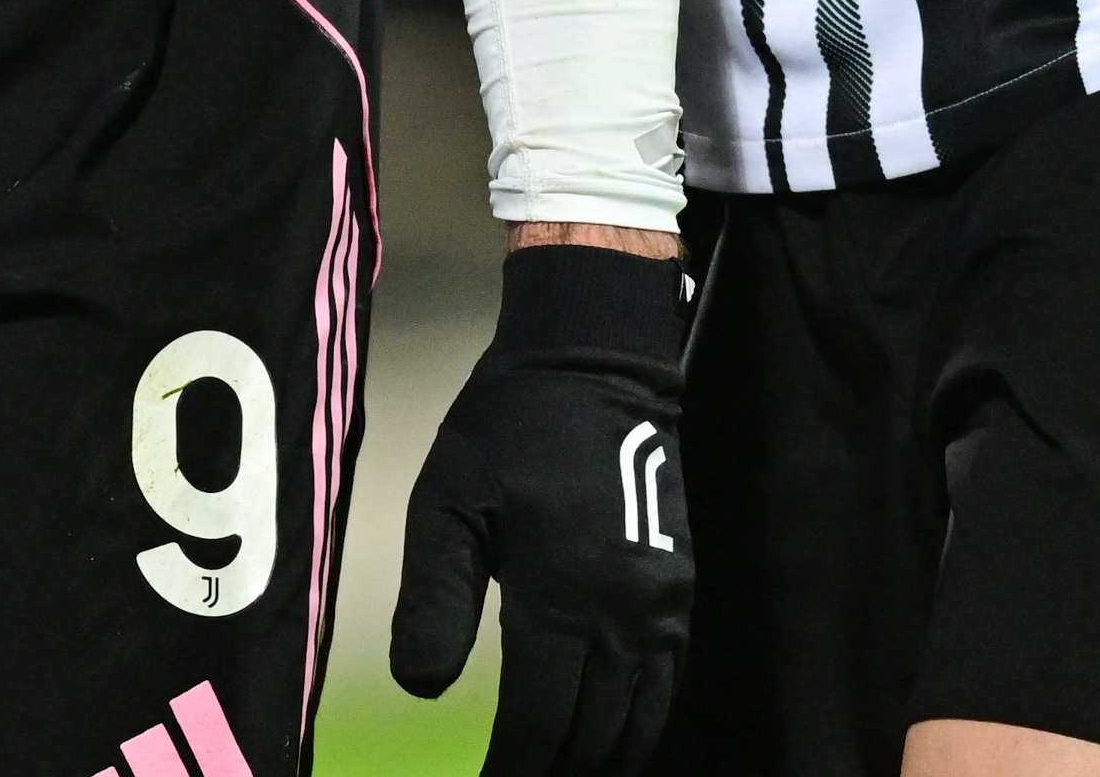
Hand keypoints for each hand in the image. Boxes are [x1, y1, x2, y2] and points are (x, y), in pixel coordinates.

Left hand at [393, 242, 693, 774]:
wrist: (597, 363)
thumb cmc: (507, 430)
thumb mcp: (448, 503)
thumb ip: (435, 600)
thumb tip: (421, 689)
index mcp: (558, 598)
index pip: (537, 722)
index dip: (511, 770)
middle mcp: (622, 616)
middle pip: (591, 736)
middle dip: (552, 772)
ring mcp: (661, 608)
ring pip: (637, 722)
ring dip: (598, 759)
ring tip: (556, 772)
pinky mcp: (679, 593)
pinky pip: (666, 686)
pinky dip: (637, 725)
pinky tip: (606, 736)